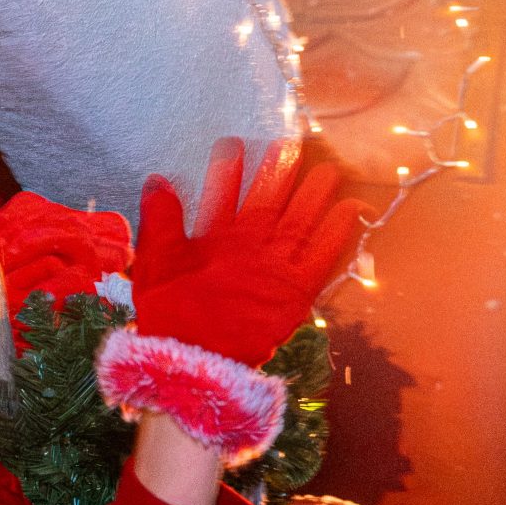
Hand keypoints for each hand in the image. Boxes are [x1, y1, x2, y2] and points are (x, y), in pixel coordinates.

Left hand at [132, 138, 366, 365]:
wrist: (190, 361)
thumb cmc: (168, 314)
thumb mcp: (156, 261)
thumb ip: (161, 219)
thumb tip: (156, 180)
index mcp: (214, 239)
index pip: (224, 195)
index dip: (230, 170)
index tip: (234, 143)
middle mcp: (247, 247)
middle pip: (270, 201)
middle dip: (282, 173)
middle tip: (293, 144)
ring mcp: (273, 266)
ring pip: (300, 220)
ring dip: (313, 195)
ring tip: (327, 167)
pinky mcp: (295, 289)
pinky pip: (322, 256)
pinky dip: (337, 233)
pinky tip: (350, 208)